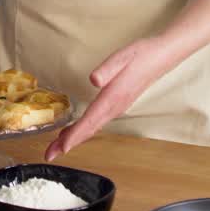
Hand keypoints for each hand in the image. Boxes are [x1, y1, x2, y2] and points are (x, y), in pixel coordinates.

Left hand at [45, 37, 167, 161]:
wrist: (160, 58)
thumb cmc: (140, 56)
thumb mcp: (122, 57)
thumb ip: (107, 69)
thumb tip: (94, 79)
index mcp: (112, 98)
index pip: (90, 121)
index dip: (75, 136)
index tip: (61, 148)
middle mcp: (114, 108)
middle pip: (88, 130)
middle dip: (68, 143)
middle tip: (49, 155)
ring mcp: (116, 108)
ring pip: (92, 127)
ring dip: (74, 138)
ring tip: (56, 146)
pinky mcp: (116, 105)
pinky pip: (96, 122)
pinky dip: (83, 130)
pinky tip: (74, 129)